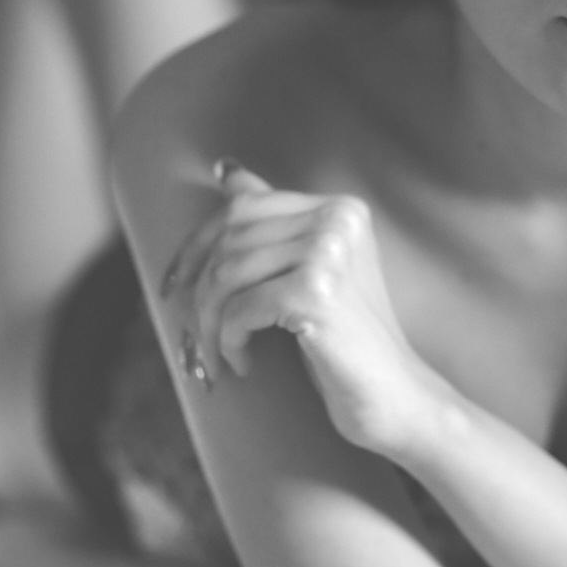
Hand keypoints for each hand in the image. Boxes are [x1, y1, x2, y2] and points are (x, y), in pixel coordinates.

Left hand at [162, 160, 442, 458]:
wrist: (393, 396)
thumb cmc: (346, 342)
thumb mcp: (308, 272)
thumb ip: (274, 222)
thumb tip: (226, 169)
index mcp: (340, 207)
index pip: (243, 208)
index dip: (196, 247)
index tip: (174, 287)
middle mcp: (339, 219)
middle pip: (229, 241)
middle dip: (200, 294)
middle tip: (196, 338)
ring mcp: (330, 252)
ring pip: (227, 275)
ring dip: (210, 324)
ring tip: (217, 357)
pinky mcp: (317, 291)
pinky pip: (240, 307)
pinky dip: (230, 340)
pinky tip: (243, 363)